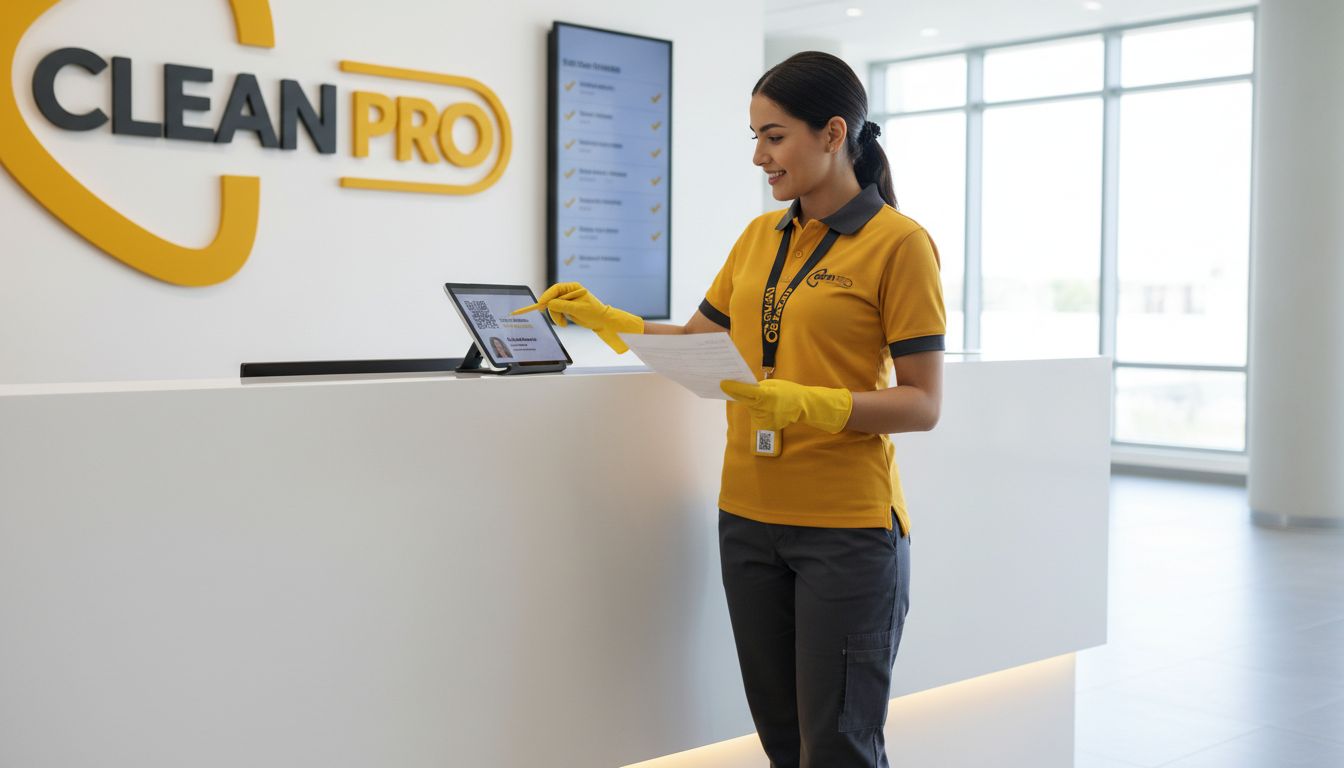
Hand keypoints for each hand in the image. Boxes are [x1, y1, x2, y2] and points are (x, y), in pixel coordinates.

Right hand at [511, 282, 643, 353]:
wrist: (602, 321)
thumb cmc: (594, 312)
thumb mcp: (578, 309)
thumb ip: (563, 305)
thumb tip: (549, 304)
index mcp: (573, 287)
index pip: (556, 289)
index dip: (547, 296)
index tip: (541, 304)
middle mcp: (569, 292)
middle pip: (552, 298)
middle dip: (553, 310)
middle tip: (555, 319)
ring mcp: (567, 300)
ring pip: (553, 307)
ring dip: (556, 316)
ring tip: (563, 324)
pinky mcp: (566, 308)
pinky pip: (557, 312)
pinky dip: (559, 319)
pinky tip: (565, 323)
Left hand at [719, 379, 852, 433]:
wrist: (803, 407)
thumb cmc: (788, 391)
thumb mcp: (773, 384)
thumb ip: (758, 387)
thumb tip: (743, 389)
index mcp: (766, 395)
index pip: (745, 392)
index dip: (733, 388)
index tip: (722, 383)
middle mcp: (763, 408)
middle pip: (744, 400)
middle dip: (739, 393)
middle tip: (731, 385)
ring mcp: (764, 419)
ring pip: (750, 408)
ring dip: (752, 403)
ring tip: (764, 398)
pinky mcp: (766, 425)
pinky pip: (756, 415)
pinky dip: (759, 410)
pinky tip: (768, 407)